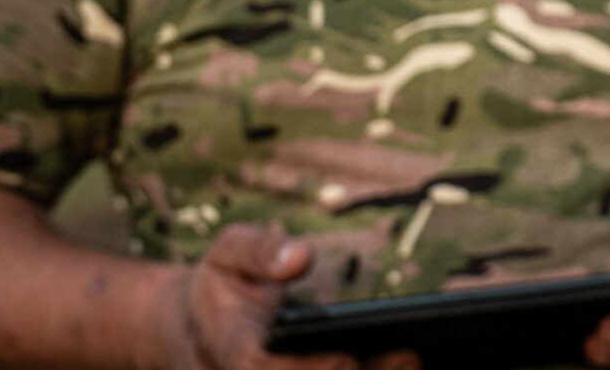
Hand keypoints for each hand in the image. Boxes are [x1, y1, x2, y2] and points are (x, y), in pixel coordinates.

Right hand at [161, 226, 416, 369]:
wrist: (196, 327)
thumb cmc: (223, 286)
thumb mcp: (230, 253)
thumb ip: (260, 250)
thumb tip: (300, 257)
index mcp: (224, 346)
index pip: (258, 369)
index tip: (349, 359)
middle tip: (407, 359)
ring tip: (413, 363)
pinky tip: (401, 365)